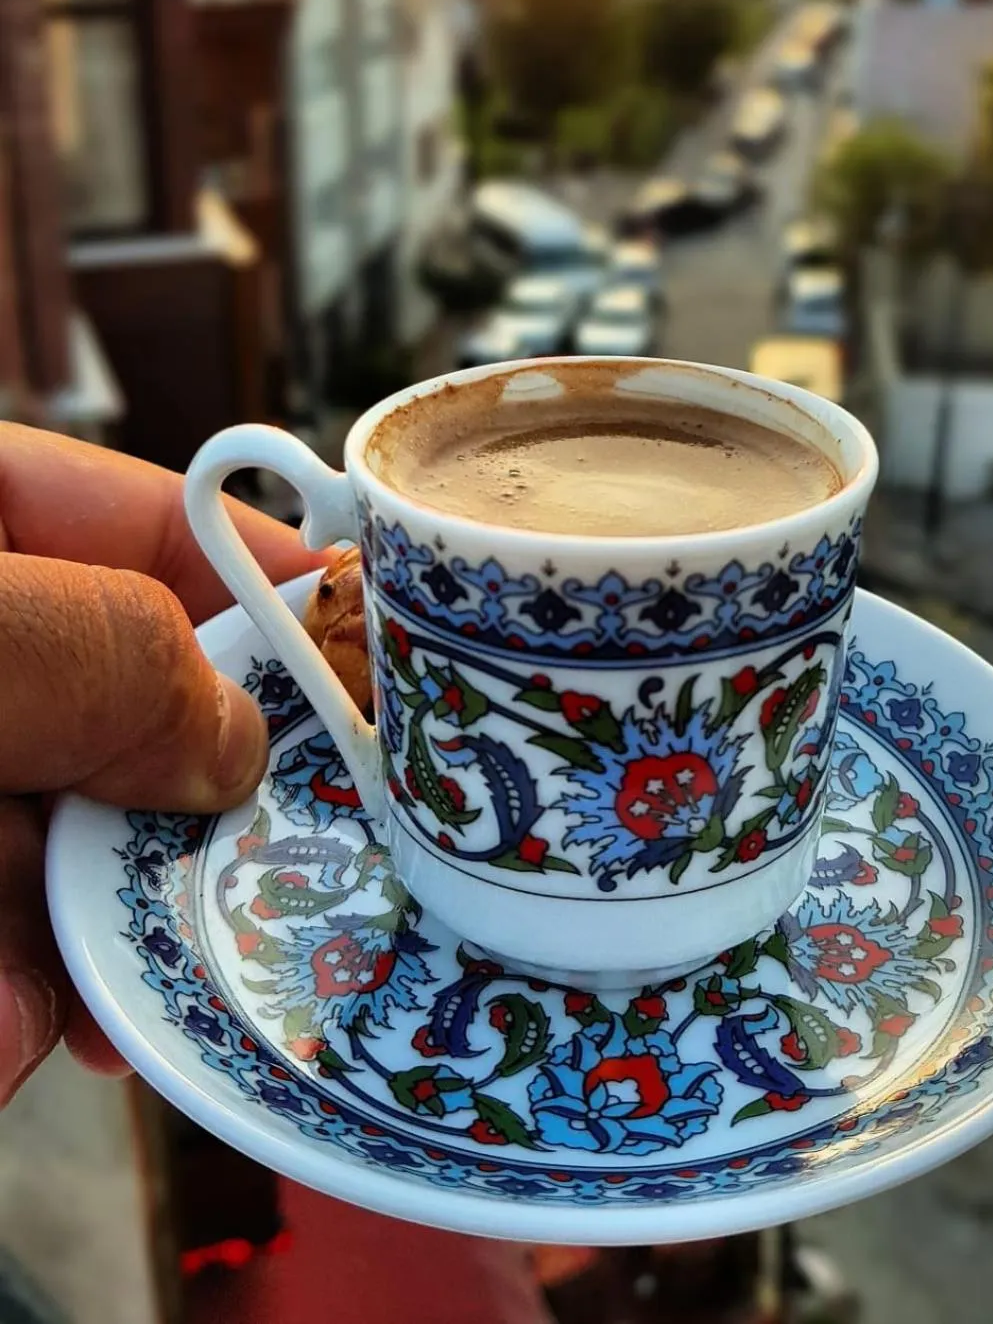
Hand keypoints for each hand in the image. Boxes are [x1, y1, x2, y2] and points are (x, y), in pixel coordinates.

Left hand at [0, 423, 327, 1102]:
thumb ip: (104, 654)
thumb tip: (232, 740)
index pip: (139, 527)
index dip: (266, 575)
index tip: (386, 643)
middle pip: (130, 708)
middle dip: (205, 792)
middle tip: (303, 847)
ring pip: (73, 848)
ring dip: (118, 925)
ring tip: (166, 985)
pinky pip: (7, 950)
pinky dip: (22, 1003)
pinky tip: (35, 1035)